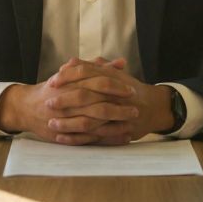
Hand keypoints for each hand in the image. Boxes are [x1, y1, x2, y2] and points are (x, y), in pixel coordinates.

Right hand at [0, 68, 137, 144]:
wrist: (26, 107)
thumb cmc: (54, 88)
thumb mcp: (72, 74)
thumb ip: (97, 68)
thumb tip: (121, 62)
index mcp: (71, 83)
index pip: (97, 83)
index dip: (116, 86)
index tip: (132, 89)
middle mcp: (68, 101)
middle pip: (97, 104)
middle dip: (118, 108)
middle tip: (135, 109)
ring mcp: (65, 119)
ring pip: (93, 123)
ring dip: (113, 125)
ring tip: (131, 125)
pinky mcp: (64, 134)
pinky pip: (87, 139)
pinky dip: (105, 139)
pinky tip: (121, 139)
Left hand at [47, 57, 175, 141]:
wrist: (154, 107)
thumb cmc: (129, 89)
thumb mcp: (112, 74)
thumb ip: (91, 67)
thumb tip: (70, 62)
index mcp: (111, 78)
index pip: (86, 73)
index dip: (67, 77)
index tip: (52, 82)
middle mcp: (114, 95)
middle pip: (85, 96)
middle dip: (64, 100)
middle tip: (48, 103)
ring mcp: (116, 115)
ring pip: (88, 120)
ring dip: (68, 123)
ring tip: (51, 125)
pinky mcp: (116, 131)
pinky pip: (94, 137)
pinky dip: (77, 138)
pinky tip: (62, 138)